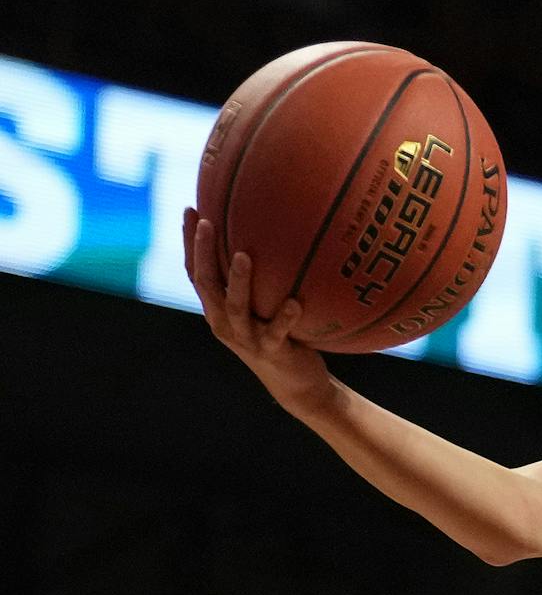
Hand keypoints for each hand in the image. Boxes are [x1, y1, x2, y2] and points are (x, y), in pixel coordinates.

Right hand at [183, 209, 334, 416]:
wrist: (297, 385)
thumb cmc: (283, 337)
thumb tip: (274, 234)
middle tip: (206, 222)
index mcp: (219, 309)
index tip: (191, 209)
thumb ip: (264, 278)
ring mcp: (246, 339)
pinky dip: (285, 317)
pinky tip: (295, 302)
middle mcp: (225, 322)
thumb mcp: (266, 306)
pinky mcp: (271, 352)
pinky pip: (276, 333)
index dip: (190, 242)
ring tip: (242, 256)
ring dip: (237, 281)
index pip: (196, 271)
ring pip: (235, 308)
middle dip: (202, 252)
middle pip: (206, 283)